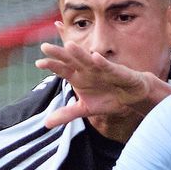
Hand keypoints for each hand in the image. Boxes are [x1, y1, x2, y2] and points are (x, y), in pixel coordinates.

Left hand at [36, 40, 170, 129]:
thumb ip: (67, 114)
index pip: (62, 69)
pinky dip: (103, 63)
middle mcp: (88, 69)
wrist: (132, 97)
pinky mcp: (118, 72)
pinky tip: (96, 57)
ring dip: (80, 53)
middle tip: (45, 47)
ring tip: (69, 46)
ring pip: (89, 59)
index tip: (38, 63)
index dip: (52, 65)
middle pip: (72, 60)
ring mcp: (102, 69)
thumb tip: (46, 124)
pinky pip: (109, 67)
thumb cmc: (108, 98)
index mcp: (79, 76)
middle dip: (60, 53)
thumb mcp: (85, 109)